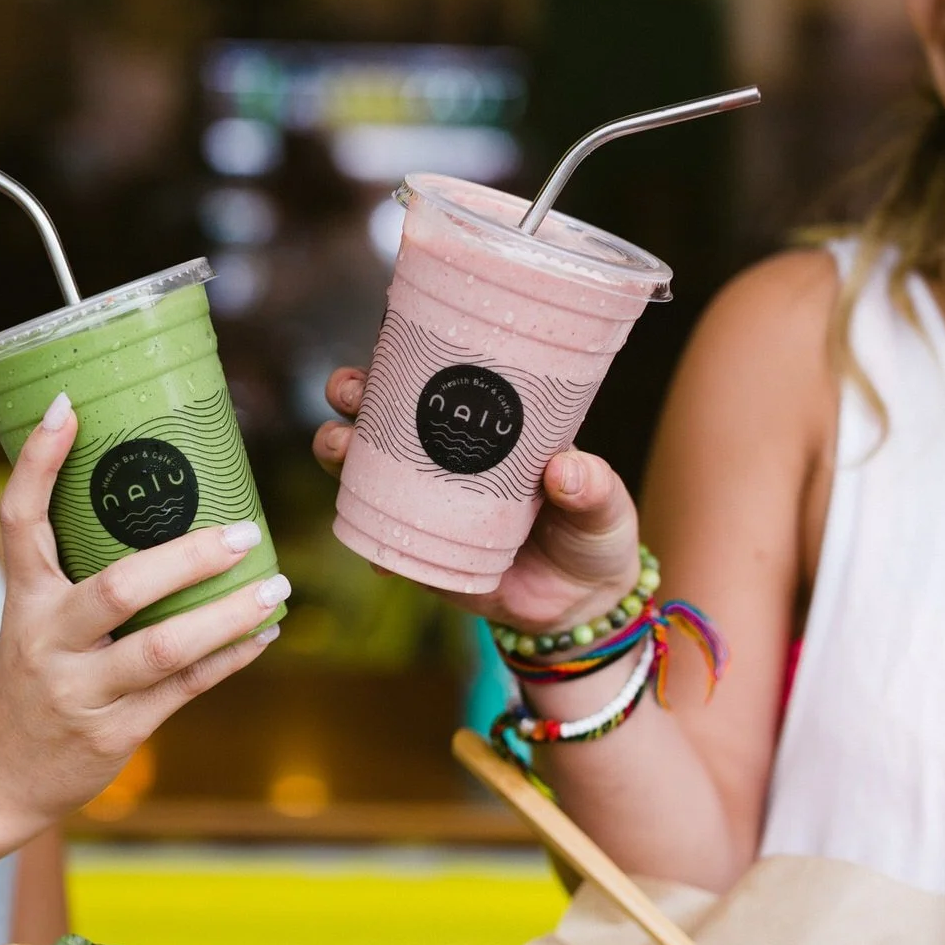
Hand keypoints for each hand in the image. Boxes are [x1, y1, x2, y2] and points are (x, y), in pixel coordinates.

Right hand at [0, 393, 287, 822]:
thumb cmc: (30, 676)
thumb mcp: (32, 618)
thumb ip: (77, 572)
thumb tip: (161, 503)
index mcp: (23, 598)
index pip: (20, 519)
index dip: (40, 462)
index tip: (69, 407)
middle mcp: (47, 640)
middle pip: (118, 588)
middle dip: (187, 558)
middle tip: (243, 531)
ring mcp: (81, 690)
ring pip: (163, 648)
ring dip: (227, 616)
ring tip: (276, 587)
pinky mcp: (115, 731)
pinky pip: (185, 688)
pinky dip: (230, 658)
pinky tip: (265, 634)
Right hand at [313, 367, 639, 634]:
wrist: (579, 604)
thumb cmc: (594, 535)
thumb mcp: (604, 506)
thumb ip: (593, 488)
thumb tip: (565, 470)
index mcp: (489, 427)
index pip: (437, 379)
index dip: (402, 356)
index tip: (385, 340)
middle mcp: (447, 458)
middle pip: (383, 415)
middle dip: (352, 396)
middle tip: (351, 394)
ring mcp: (427, 505)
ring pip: (365, 471)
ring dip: (340, 454)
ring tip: (340, 450)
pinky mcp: (420, 554)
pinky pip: (381, 542)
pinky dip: (370, 543)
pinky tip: (377, 551)